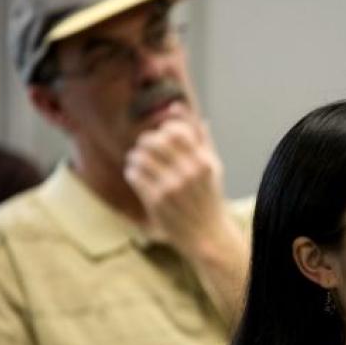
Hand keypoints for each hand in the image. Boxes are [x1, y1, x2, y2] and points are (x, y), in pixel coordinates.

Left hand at [124, 117, 230, 256]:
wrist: (208, 236)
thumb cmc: (209, 198)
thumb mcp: (212, 166)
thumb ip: (198, 137)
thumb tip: (179, 108)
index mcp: (204, 161)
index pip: (175, 131)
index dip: (164, 131)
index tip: (164, 140)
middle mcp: (189, 172)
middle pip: (153, 141)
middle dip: (146, 143)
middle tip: (146, 150)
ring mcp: (171, 187)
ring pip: (140, 156)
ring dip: (136, 158)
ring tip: (140, 164)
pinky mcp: (156, 201)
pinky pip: (134, 175)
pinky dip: (133, 173)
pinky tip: (139, 178)